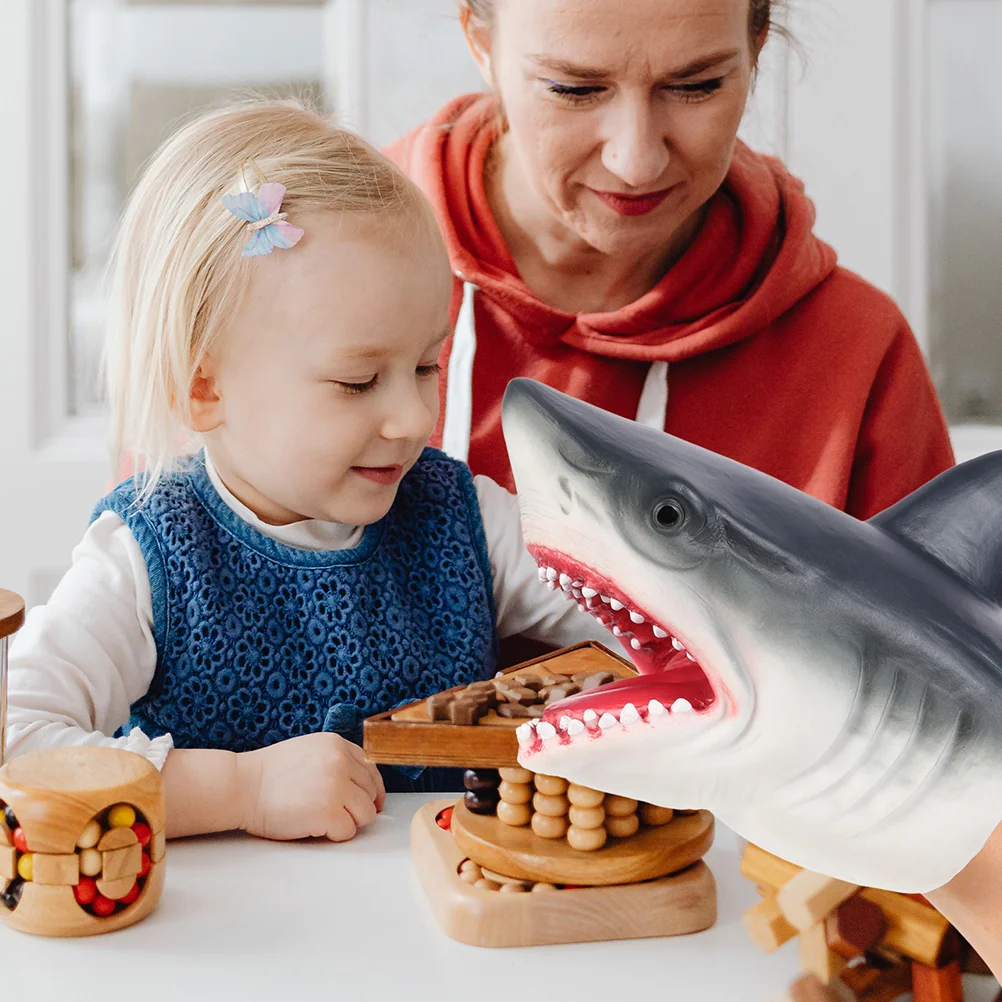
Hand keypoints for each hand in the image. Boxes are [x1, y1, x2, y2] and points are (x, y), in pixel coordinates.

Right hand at [236, 733, 385, 841]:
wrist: (242, 786)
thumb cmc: (269, 774)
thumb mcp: (309, 751)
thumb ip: (335, 760)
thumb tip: (359, 783)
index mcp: (337, 745)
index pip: (371, 769)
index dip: (370, 789)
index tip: (367, 801)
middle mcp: (341, 762)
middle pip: (370, 793)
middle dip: (357, 807)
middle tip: (335, 813)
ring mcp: (336, 786)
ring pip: (365, 814)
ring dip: (348, 821)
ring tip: (323, 819)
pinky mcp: (328, 812)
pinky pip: (347, 832)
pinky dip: (334, 835)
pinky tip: (314, 827)